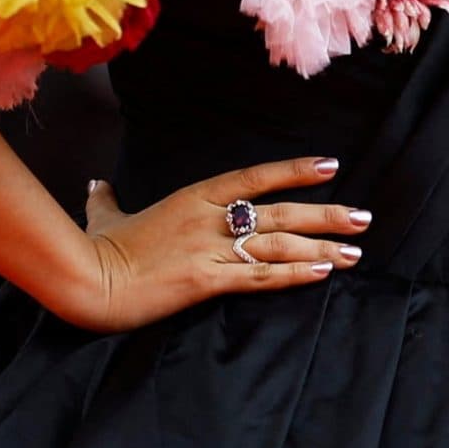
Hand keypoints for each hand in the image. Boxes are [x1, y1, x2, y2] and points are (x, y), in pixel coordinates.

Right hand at [72, 158, 370, 331]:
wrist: (85, 280)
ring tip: (354, 252)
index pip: (255, 177)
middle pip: (279, 210)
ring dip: (320, 247)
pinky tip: (320, 272)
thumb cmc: (96, 248)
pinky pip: (258, 276)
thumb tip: (97, 184)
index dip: (294, 170)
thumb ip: (107, 199)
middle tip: (363, 217)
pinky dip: (292, 273)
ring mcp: (208, 248)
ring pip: (277, 243)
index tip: (331, 166)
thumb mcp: (105, 216)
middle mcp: (208, 218)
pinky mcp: (205, 280)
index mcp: (192, 197)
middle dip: (326, 214)